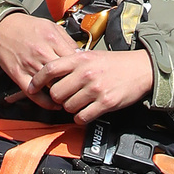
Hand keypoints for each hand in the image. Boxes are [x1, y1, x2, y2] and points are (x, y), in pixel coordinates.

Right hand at [0, 11, 79, 94]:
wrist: (3, 26)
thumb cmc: (28, 27)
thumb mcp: (52, 26)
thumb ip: (67, 41)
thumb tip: (81, 56)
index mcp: (51, 39)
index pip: (73, 60)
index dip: (81, 69)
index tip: (83, 74)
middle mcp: (41, 52)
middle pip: (63, 74)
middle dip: (72, 82)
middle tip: (78, 88)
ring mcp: (29, 65)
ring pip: (50, 85)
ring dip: (61, 93)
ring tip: (69, 96)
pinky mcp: (18, 74)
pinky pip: (34, 94)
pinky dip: (45, 102)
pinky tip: (53, 104)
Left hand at [36, 45, 154, 123]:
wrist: (141, 68)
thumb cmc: (114, 63)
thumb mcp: (91, 55)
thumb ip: (72, 63)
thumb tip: (51, 72)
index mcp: (80, 60)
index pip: (50, 69)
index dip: (37, 80)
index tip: (32, 88)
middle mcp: (86, 73)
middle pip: (56, 92)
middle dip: (57, 98)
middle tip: (64, 97)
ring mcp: (96, 89)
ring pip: (68, 107)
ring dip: (70, 108)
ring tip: (78, 103)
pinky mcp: (105, 103)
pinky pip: (82, 117)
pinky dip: (80, 118)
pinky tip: (85, 112)